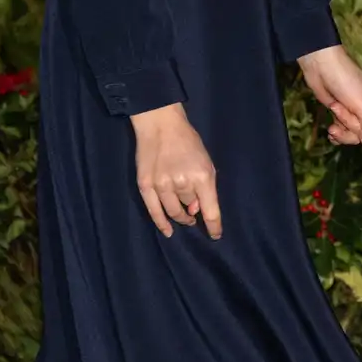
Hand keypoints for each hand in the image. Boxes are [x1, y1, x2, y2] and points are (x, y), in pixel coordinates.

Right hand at [131, 103, 220, 238]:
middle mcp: (182, 183)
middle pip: (190, 207)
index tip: (216, 235)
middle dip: (193, 208)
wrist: (160, 125)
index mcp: (202, 177)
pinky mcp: (145, 185)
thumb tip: (196, 210)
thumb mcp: (206, 162)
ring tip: (185, 217)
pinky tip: (167, 231)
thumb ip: (205, 187)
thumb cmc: (188, 142)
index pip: (211, 211)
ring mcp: (161, 185)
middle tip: (193, 208)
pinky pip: (154, 211)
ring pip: (173, 211)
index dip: (214, 226)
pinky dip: (161, 223)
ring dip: (180, 216)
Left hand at [298, 45, 361, 149]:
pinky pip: (343, 136)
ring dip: (343, 128)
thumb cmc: (348, 83)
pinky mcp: (344, 118)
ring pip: (355, 138)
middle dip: (355, 127)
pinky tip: (331, 126)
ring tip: (335, 108)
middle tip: (345, 109)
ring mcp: (359, 117)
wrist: (323, 68)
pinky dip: (336, 134)